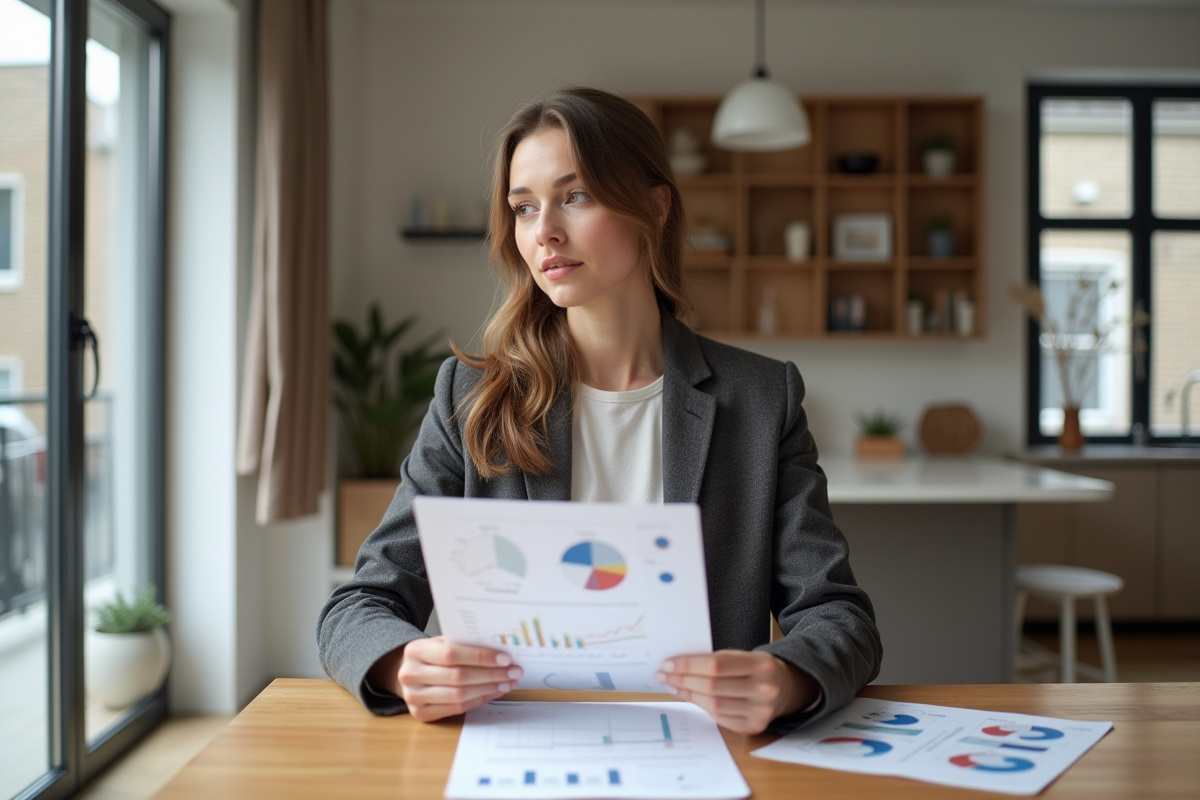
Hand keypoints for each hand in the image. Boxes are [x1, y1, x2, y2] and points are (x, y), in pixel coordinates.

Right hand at [367, 636, 521, 721]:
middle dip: (491, 674)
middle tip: (513, 671)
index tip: (505, 658)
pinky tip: (493, 692)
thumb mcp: (442, 642)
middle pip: (458, 677)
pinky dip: (479, 700)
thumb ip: (464, 644)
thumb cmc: (432, 655)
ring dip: (488, 689)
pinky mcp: (420, 714)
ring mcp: (413, 697)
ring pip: (459, 695)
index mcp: (415, 650)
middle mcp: (410, 674)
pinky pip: (456, 709)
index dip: (480, 657)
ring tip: (508, 682)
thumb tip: (501, 650)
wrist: (408, 672)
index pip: (452, 654)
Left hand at [655, 650, 817, 734]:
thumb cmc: (756, 669)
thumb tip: (677, 666)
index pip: (716, 664)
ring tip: (673, 686)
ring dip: (688, 695)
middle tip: (664, 675)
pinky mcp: (754, 727)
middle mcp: (764, 688)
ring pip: (714, 705)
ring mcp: (761, 711)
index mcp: (761, 663)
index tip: (668, 664)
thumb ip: (716, 660)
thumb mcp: (743, 656)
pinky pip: (720, 718)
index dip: (689, 665)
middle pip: (713, 686)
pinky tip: (691, 698)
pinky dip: (702, 707)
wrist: (785, 688)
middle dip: (683, 680)